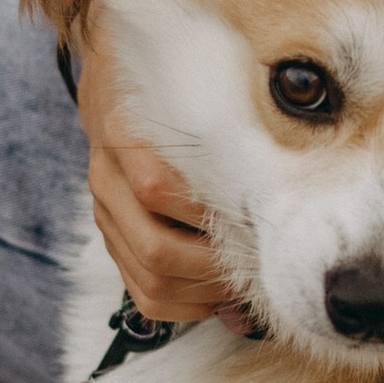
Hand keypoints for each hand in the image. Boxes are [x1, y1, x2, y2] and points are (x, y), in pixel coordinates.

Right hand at [71, 5, 240, 329]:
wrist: (112, 77)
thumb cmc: (170, 82)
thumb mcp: (195, 85)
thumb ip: (229, 124)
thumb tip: (278, 185)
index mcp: (124, 135)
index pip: (160, 191)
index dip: (213, 218)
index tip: (261, 222)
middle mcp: (107, 179)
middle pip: (157, 249)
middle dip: (216, 267)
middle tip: (259, 262)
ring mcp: (105, 212)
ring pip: (150, 279)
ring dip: (204, 292)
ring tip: (241, 281)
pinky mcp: (110, 238)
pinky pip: (142, 293)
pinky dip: (185, 305)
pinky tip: (215, 294)